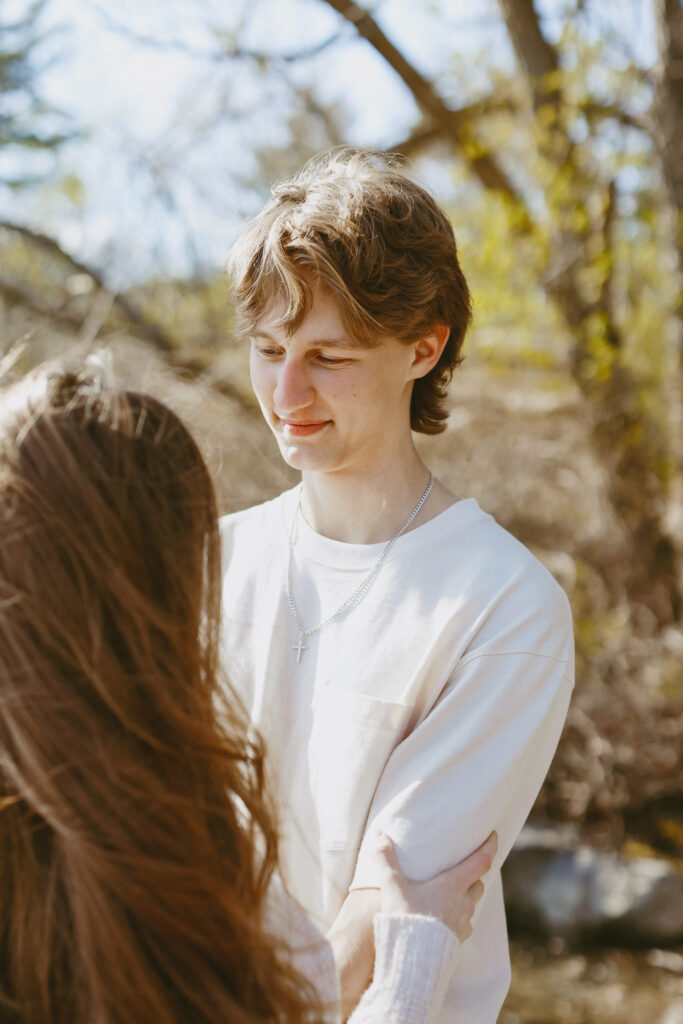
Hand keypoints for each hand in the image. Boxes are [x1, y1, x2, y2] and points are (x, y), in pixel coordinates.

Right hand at [371, 830, 497, 943]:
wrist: (412, 962)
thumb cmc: (405, 919)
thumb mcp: (392, 885)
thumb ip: (385, 858)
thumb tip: (379, 833)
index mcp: (453, 885)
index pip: (481, 862)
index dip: (489, 846)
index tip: (493, 835)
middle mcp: (463, 903)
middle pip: (478, 883)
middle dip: (475, 873)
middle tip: (468, 864)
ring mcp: (462, 924)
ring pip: (472, 904)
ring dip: (467, 895)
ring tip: (455, 890)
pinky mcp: (457, 941)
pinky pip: (464, 924)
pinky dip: (459, 916)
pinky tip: (446, 917)